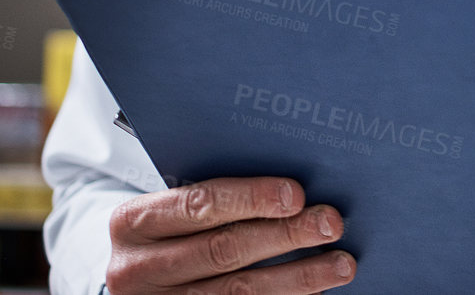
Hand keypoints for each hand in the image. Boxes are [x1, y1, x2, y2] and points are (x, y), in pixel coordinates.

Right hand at [105, 176, 354, 293]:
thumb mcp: (174, 209)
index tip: (297, 195)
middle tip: (332, 224)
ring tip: (341, 264)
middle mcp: (136, 269)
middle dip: (286, 235)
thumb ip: (218, 197)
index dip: (250, 199)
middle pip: (223, 250)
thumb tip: (297, 189)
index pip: (197, 205)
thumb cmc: (171, 231)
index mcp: (134, 224)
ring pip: (237, 293)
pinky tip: (316, 292)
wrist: (137, 282)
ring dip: (298, 278)